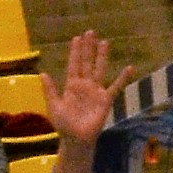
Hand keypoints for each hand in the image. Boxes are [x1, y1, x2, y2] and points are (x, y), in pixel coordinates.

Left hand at [39, 29, 120, 152]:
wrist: (76, 139)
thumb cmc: (64, 125)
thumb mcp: (54, 106)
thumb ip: (50, 90)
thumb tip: (42, 73)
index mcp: (71, 85)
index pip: (74, 64)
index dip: (75, 52)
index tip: (77, 38)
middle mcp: (84, 85)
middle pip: (87, 62)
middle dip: (88, 48)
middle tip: (90, 32)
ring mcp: (96, 91)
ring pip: (99, 69)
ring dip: (102, 56)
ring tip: (104, 42)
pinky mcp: (106, 99)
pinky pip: (116, 87)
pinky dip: (123, 78)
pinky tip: (130, 68)